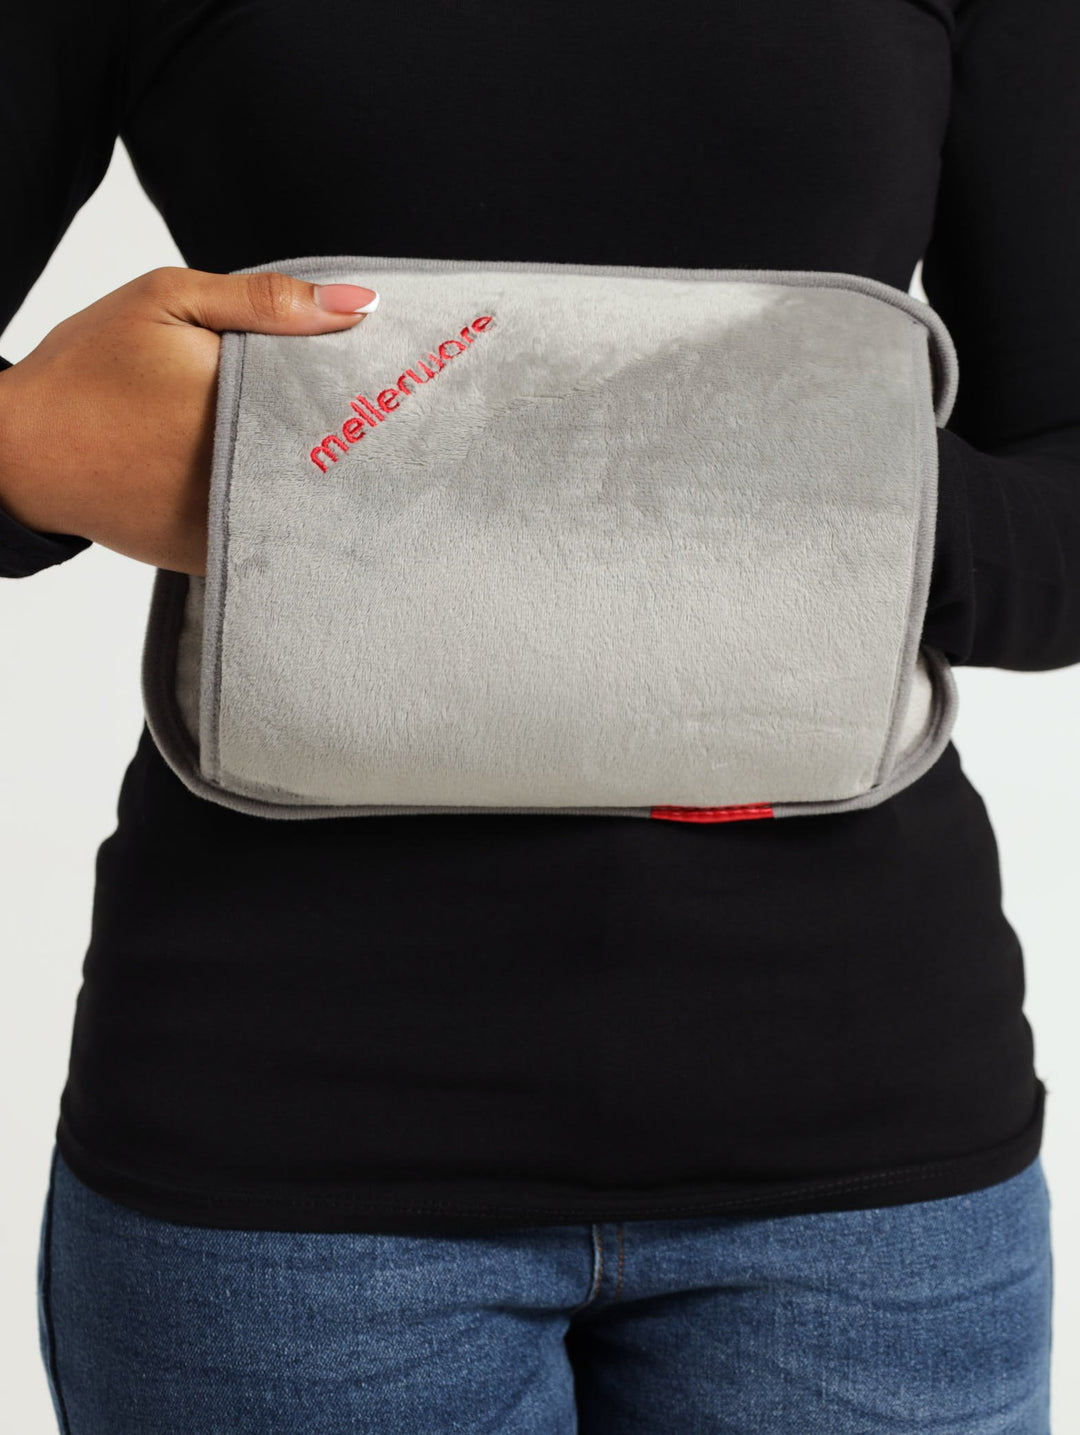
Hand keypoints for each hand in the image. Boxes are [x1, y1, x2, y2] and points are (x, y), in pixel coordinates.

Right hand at [0, 268, 378, 574]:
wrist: (21, 452)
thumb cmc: (88, 369)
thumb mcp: (167, 302)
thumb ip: (266, 302)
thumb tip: (359, 305)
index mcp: (240, 400)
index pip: (337, 397)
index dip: (367, 388)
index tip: (395, 378)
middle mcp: (242, 469)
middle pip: (332, 453)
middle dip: (355, 433)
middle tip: (384, 415)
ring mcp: (229, 519)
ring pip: (309, 500)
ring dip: (327, 477)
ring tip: (354, 453)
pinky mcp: (213, 553)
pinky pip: (271, 534)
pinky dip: (289, 513)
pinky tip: (297, 486)